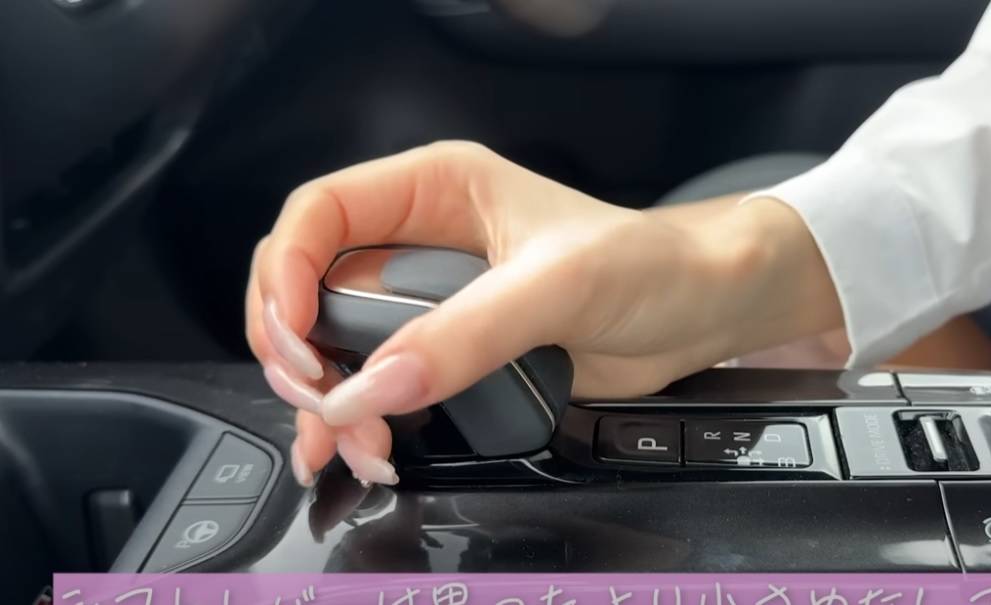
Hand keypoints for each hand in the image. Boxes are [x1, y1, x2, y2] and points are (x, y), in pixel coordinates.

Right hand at [246, 141, 839, 485]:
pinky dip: (362, 423)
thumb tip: (379, 383)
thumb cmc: (649, 265)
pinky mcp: (453, 353)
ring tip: (353, 446)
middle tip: (323, 399)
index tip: (293, 331)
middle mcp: (422, 241)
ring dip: (329, 401)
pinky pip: (380, 386)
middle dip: (301, 351)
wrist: (702, 312)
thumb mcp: (557, 287)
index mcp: (437, 189)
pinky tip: (368, 451)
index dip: (286, 269)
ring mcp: (433, 302)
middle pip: (310, 288)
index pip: (320, 213)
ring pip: (337, 347)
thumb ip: (465, 333)